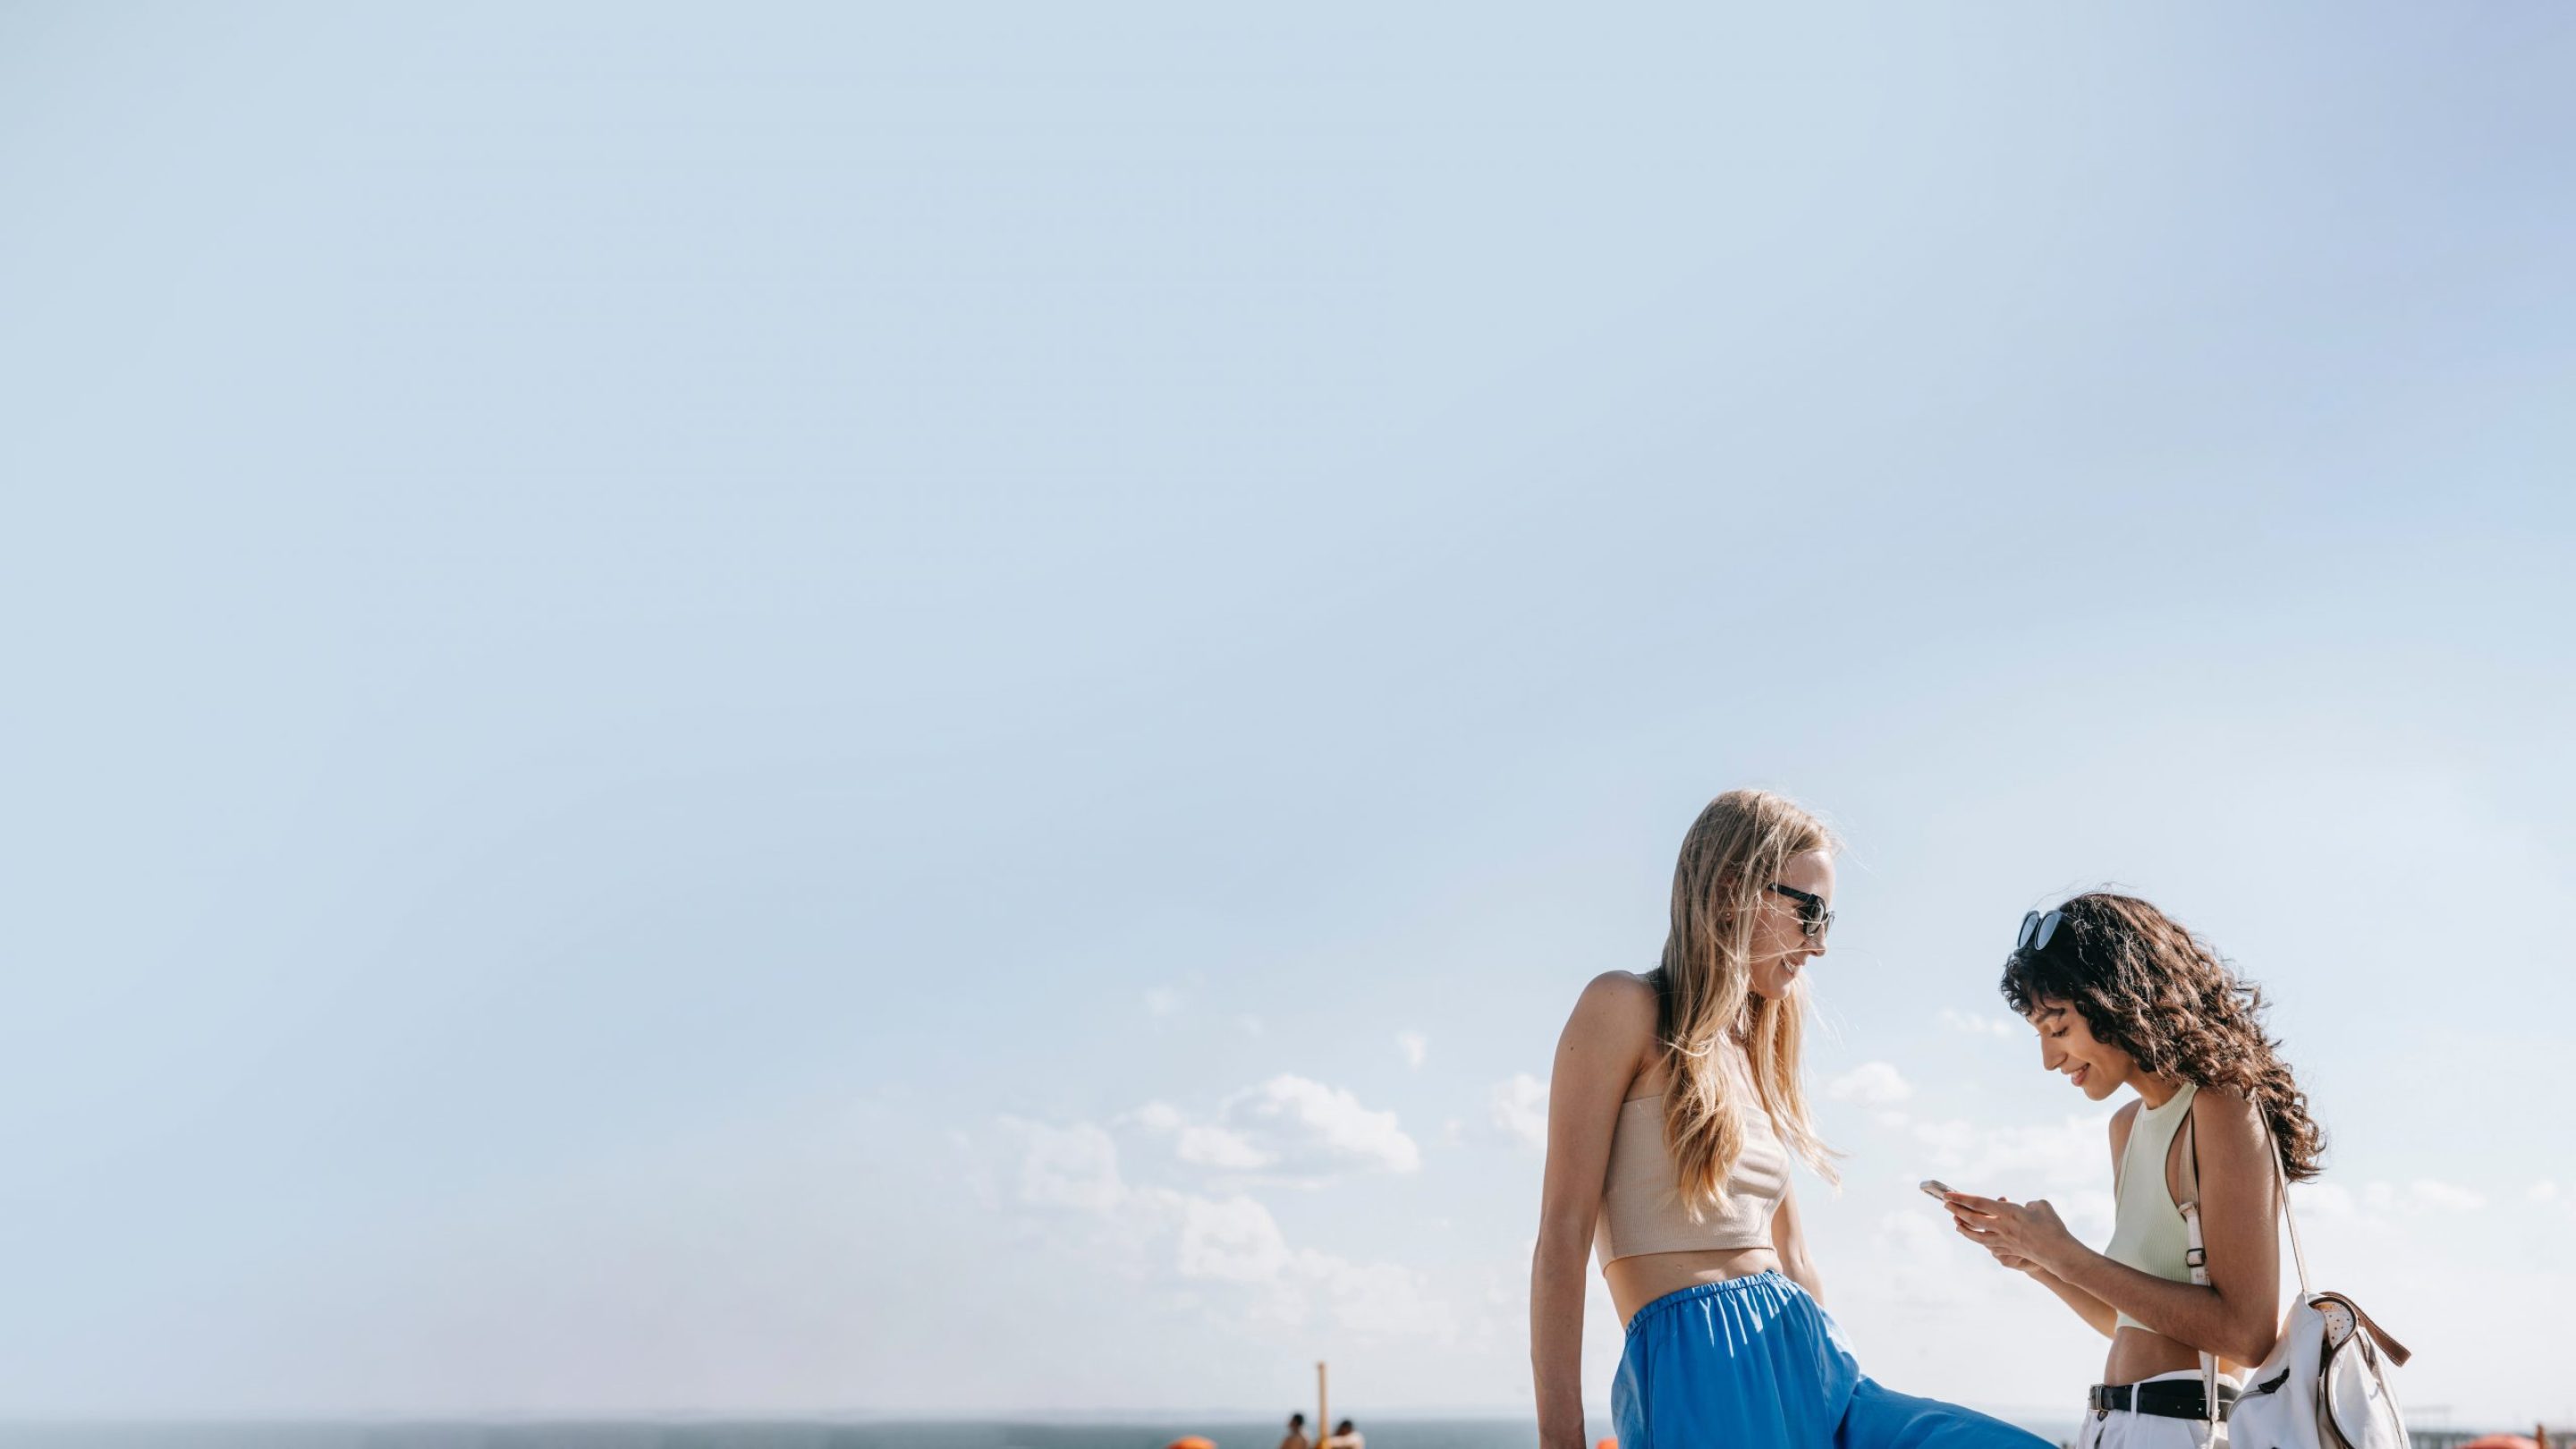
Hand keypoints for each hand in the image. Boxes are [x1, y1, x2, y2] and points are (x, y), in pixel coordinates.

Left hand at [1943, 1191, 2078, 1274]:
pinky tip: (1976, 1237)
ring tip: (1956, 1222)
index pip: (1978, 1203)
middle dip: (1957, 1210)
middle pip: (1973, 1219)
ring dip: (1964, 1228)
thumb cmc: (2053, 1227)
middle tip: (1945, 1204)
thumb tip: (2024, 1208)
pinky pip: (1989, 1245)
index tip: (1948, 1195)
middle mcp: (2001, 1227)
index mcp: (2008, 1212)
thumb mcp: (2041, 1207)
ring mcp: (2003, 1241)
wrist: (2058, 1254)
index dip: (1961, 1198)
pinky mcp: (2009, 1252)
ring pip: (1977, 1236)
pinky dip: (1980, 1240)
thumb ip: (2028, 1204)